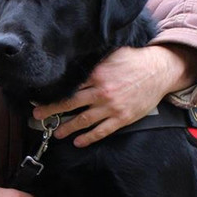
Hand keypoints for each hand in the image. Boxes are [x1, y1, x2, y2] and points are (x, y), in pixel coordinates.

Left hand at [33, 45, 196, 146]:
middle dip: (52, 111)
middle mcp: (101, 92)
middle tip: (37, 116)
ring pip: (83, 121)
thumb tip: (74, 57)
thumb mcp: (111, 53)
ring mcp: (111, 107)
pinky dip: (89, 138)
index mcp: (96, 75)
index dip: (53, 94)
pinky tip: (78, 142)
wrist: (159, 70)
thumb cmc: (134, 59)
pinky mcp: (122, 118)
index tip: (39, 98)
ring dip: (67, 128)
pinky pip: (102, 131)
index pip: (69, 87)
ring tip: (57, 133)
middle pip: (70, 104)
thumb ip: (93, 59)